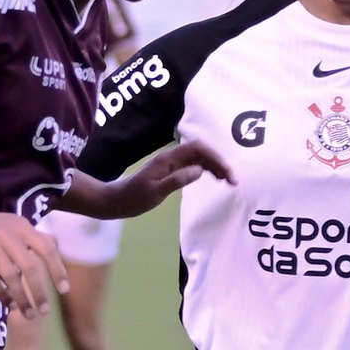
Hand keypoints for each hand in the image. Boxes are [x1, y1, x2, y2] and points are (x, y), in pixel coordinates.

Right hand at [0, 207, 67, 318]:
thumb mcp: (17, 224)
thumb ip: (36, 237)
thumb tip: (57, 248)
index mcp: (23, 228)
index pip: (46, 249)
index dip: (57, 270)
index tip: (64, 290)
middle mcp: (8, 236)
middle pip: (29, 267)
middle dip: (39, 292)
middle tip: (45, 310)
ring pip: (10, 276)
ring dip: (21, 298)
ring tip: (28, 314)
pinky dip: (2, 294)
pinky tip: (9, 304)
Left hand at [101, 139, 235, 218]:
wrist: (116, 201)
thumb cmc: (134, 198)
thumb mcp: (156, 192)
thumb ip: (177, 180)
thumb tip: (200, 171)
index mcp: (168, 158)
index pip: (198, 148)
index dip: (215, 157)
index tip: (227, 174)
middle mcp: (171, 157)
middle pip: (201, 152)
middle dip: (219, 162)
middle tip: (233, 181)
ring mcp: (171, 164)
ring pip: (199, 159)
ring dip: (214, 167)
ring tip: (227, 181)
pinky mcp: (170, 171)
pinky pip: (193, 166)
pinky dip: (206, 170)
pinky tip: (213, 178)